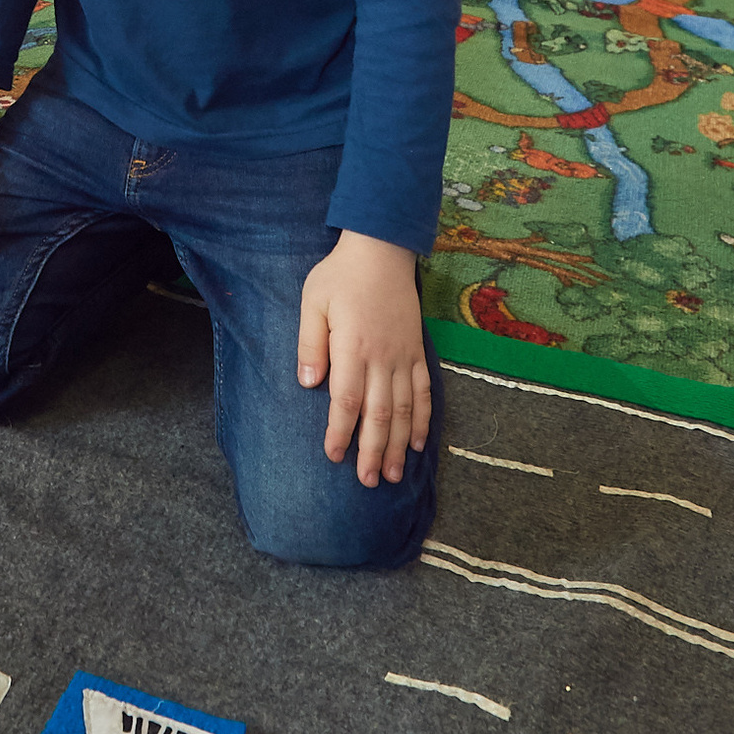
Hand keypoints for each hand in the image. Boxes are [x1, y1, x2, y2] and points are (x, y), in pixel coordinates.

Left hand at [297, 231, 431, 485]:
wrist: (381, 251)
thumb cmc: (339, 276)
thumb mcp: (313, 303)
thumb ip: (310, 344)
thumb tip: (308, 385)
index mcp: (353, 346)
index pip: (347, 399)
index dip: (341, 431)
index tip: (334, 456)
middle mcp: (382, 357)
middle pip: (379, 413)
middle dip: (373, 451)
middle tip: (368, 482)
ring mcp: (404, 356)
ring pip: (404, 409)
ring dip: (400, 444)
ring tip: (394, 474)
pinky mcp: (418, 352)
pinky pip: (424, 392)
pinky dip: (423, 419)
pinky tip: (421, 443)